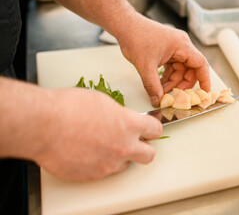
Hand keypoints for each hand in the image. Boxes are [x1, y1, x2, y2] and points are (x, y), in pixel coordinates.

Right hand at [35, 88, 161, 180]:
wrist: (43, 125)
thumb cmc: (68, 108)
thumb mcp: (103, 102)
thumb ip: (120, 114)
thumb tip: (122, 119)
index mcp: (129, 125)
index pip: (156, 129)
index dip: (153, 129)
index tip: (150, 130)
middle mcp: (123, 147)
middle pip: (149, 155)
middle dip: (144, 149)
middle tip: (133, 143)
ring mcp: (109, 164)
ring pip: (124, 165)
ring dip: (118, 157)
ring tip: (100, 145)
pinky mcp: (93, 175)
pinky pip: (103, 171)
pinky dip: (99, 164)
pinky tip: (86, 153)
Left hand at [116, 13, 210, 106]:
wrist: (125, 25)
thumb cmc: (136, 38)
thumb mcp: (145, 66)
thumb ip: (153, 86)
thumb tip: (158, 101)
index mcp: (182, 45)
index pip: (200, 64)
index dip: (204, 79)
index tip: (204, 92)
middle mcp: (181, 46)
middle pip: (190, 70)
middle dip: (182, 85)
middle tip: (173, 97)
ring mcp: (174, 48)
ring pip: (180, 70)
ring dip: (172, 82)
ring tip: (161, 93)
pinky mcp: (167, 50)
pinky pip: (172, 67)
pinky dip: (167, 77)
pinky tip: (158, 85)